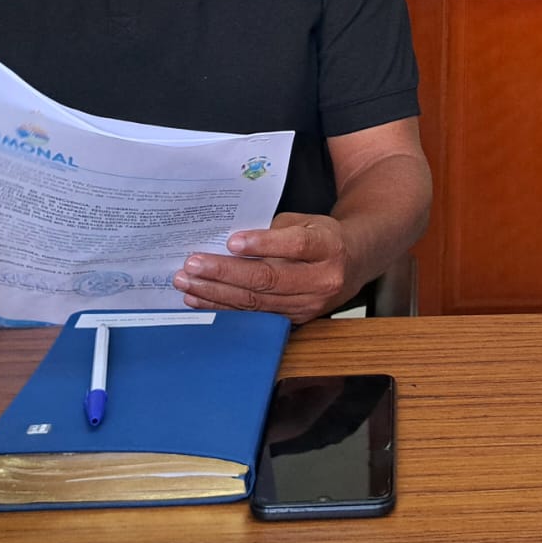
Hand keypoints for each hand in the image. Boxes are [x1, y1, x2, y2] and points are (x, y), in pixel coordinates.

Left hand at [175, 212, 352, 323]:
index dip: (263, 243)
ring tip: (187, 282)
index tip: (231, 241)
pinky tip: (200, 298)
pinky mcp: (295, 320)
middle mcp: (322, 280)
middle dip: (226, 272)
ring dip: (217, 293)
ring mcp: (308, 305)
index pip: (296, 246)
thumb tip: (230, 242)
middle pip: (269, 279)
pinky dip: (224, 306)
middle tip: (193, 264)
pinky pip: (254, 314)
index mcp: (328, 247)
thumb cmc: (324, 238)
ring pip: (256, 302)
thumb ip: (276, 230)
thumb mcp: (307, 222)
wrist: (353, 265)